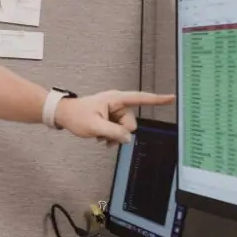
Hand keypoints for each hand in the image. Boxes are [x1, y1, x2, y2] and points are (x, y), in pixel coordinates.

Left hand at [54, 90, 174, 143]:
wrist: (64, 115)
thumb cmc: (76, 116)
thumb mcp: (95, 126)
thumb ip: (114, 132)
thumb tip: (128, 138)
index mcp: (116, 99)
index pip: (140, 98)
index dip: (157, 99)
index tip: (172, 98)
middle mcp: (118, 104)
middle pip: (131, 122)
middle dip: (120, 132)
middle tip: (105, 136)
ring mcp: (114, 111)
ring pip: (124, 129)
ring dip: (114, 136)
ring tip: (100, 137)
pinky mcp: (111, 118)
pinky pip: (118, 130)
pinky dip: (111, 136)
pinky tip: (101, 137)